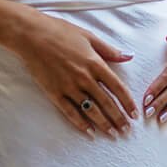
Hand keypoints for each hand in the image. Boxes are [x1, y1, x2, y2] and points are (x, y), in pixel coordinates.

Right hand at [11, 10, 137, 137]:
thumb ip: (109, 50)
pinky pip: (70, 112)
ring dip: (104, 124)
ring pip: (91, 110)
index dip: (127, 103)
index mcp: (95, 63)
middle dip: (118, 118)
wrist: (32, 35)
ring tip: (113, 134)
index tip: (134, 114)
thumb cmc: (60, 32)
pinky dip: (81, 123)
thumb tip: (129, 56)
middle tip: (126, 130)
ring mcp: (69, 87)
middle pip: (106, 103)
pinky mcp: (55, 93)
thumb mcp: (89, 36)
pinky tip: (89, 132)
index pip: (117, 88)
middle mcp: (84, 78)